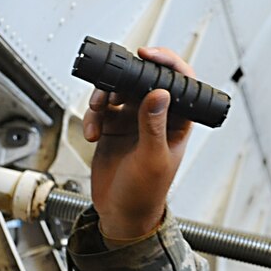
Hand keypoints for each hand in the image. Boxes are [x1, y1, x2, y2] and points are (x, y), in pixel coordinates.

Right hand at [83, 47, 194, 239]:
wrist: (120, 215)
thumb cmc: (146, 194)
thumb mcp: (152, 158)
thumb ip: (154, 125)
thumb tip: (160, 93)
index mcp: (177, 121)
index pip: (179, 81)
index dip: (167, 62)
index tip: (148, 55)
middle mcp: (156, 116)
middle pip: (142, 80)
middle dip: (124, 79)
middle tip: (112, 85)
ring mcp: (133, 121)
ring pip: (118, 91)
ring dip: (104, 97)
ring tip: (97, 112)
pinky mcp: (112, 127)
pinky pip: (101, 109)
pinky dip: (92, 116)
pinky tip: (91, 133)